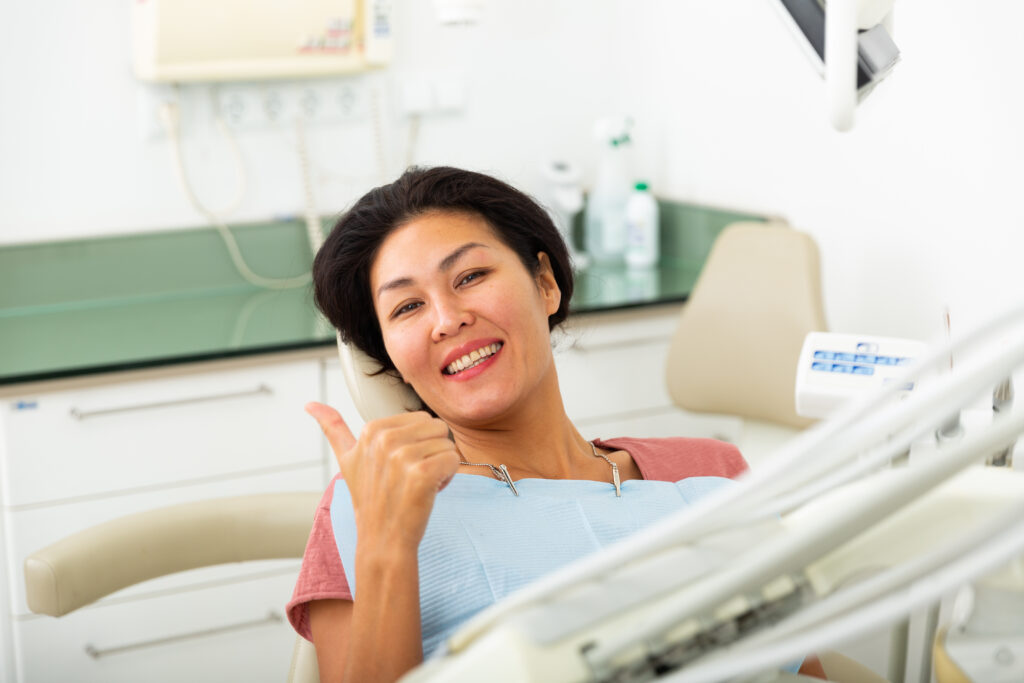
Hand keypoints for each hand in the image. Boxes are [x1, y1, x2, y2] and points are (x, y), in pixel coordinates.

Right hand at [304, 403, 459, 552]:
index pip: (422, 420)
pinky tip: (428, 492)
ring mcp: (402, 456)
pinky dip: (448, 478)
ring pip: (448, 444)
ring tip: (417, 485)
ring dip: (440, 467)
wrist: (382, 540)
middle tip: (409, 477)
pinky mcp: (422, 473)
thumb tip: (309, 404)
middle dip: (431, 452)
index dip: (417, 445)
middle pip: (437, 428)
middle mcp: (384, 439)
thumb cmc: (371, 499)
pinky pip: (454, 460)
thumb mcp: (347, 459)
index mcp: (371, 429)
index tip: (398, 467)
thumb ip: (332, 427)